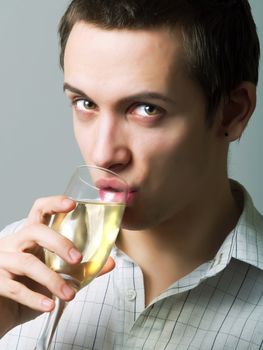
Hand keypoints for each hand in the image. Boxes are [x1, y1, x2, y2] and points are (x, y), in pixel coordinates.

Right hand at [0, 196, 114, 335]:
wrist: (4, 311)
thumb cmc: (31, 286)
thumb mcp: (57, 275)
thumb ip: (82, 268)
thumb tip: (111, 262)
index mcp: (29, 236)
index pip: (39, 210)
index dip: (54, 203)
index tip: (73, 204)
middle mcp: (13, 243)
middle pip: (34, 231)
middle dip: (58, 243)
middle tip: (78, 258)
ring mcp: (1, 261)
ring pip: (26, 262)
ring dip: (51, 279)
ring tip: (69, 294)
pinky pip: (15, 288)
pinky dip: (34, 298)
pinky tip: (49, 305)